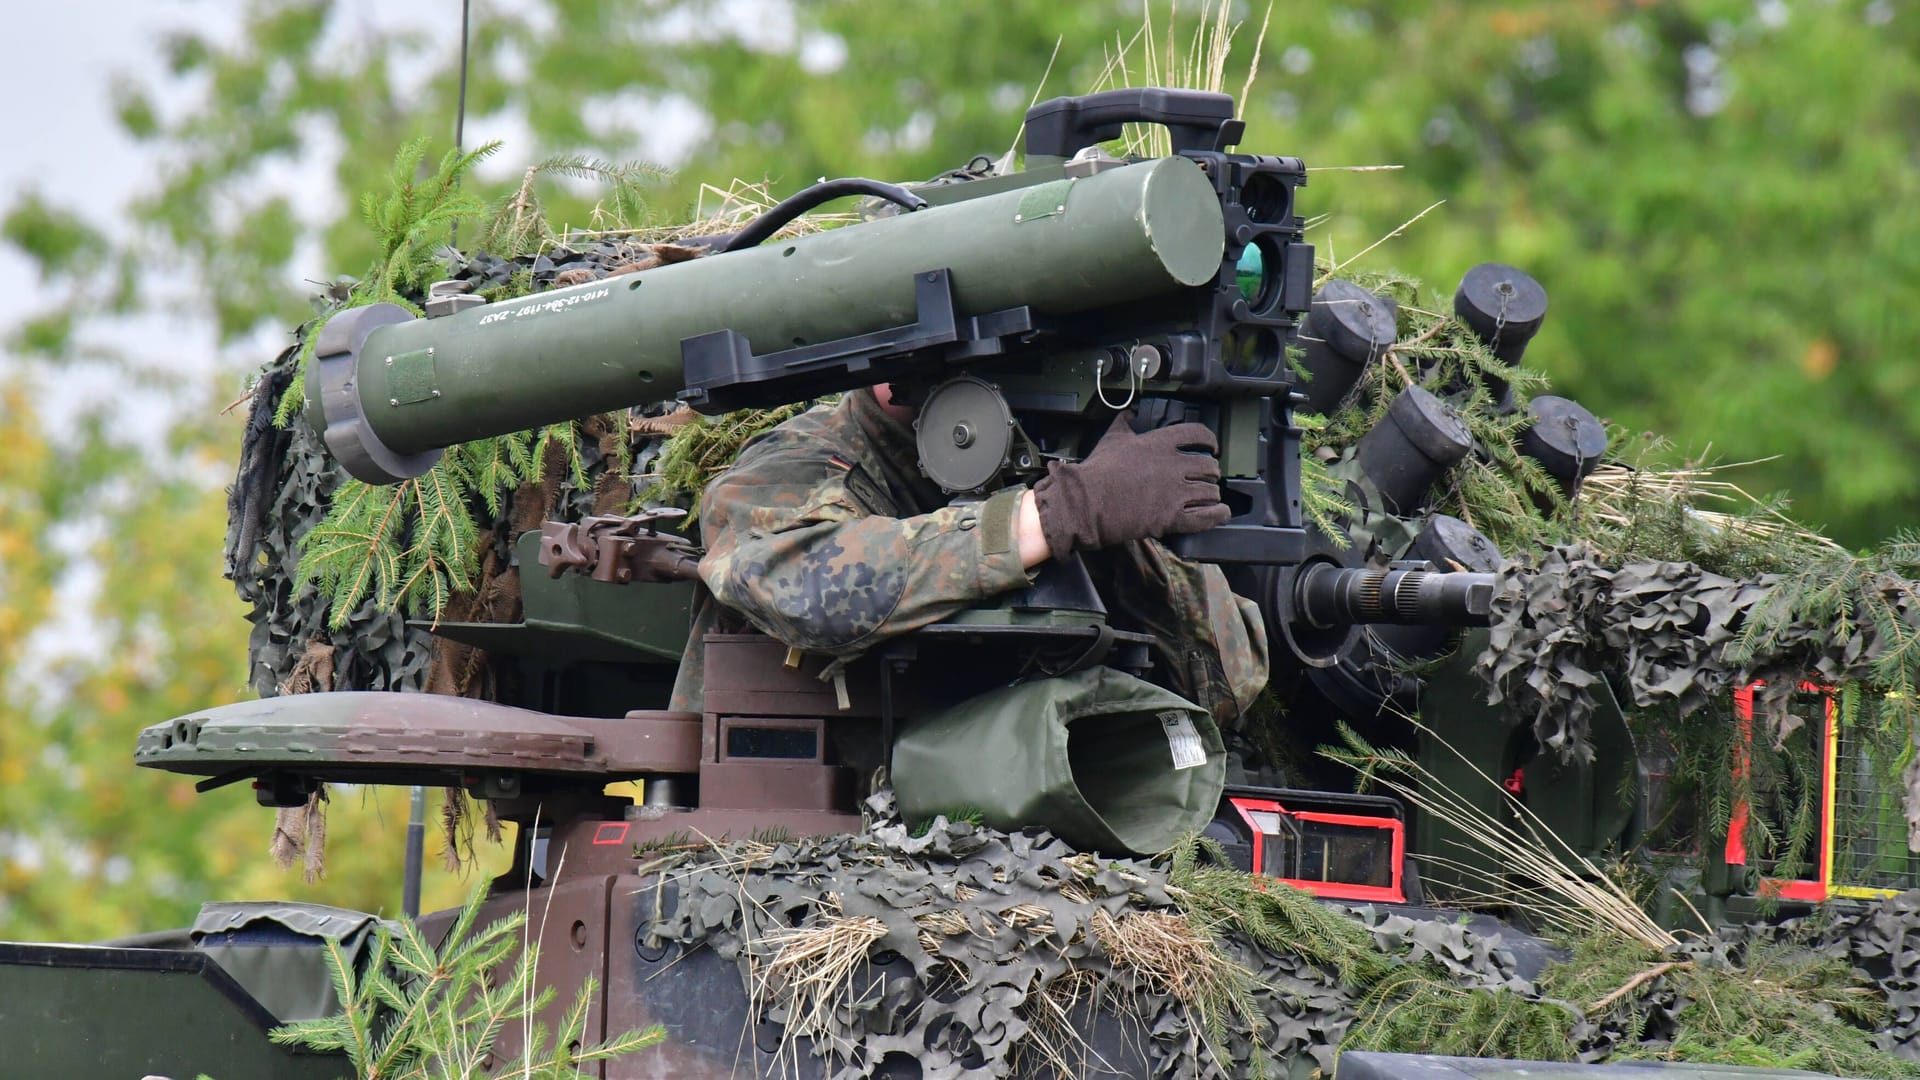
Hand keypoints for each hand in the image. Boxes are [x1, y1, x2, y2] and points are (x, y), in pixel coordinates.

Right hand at [1029, 414, 1229, 556]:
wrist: (1085, 503)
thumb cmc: (1097, 472)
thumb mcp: (1111, 439)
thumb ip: (1125, 423)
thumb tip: (1129, 413)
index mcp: (1160, 443)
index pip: (1198, 434)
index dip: (1210, 440)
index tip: (1212, 447)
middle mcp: (1173, 465)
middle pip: (1209, 466)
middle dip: (1211, 472)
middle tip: (1206, 476)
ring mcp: (1175, 492)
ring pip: (1210, 491)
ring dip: (1212, 494)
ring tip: (1209, 497)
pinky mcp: (1172, 517)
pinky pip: (1206, 516)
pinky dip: (1217, 515)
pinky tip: (1219, 513)